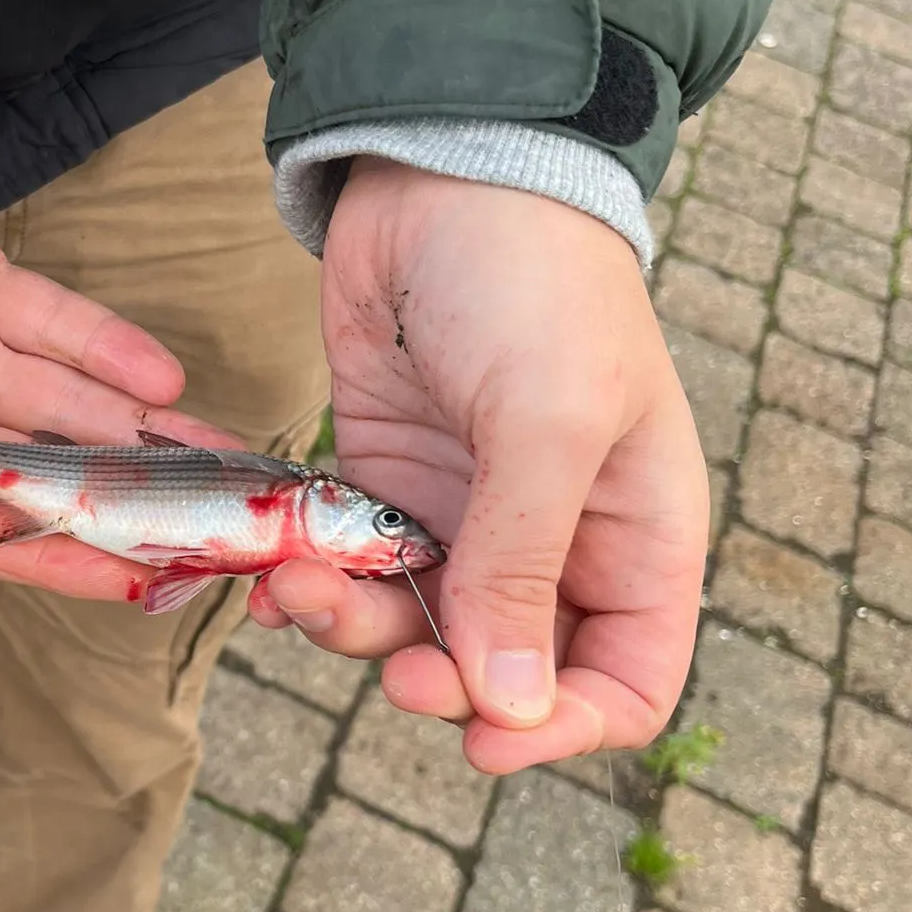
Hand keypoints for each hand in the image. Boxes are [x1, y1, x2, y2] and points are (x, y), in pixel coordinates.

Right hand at [0, 54, 230, 596]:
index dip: (55, 562)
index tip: (138, 583)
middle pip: (33, 483)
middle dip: (119, 508)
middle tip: (211, 531)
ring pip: (59, 411)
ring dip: (137, 439)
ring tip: (219, 462)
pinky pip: (53, 327)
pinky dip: (107, 351)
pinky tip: (164, 381)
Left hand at [249, 159, 708, 773]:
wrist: (440, 176)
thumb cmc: (532, 286)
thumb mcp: (547, 421)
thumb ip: (524, 564)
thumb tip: (508, 702)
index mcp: (634, 537)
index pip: (625, 680)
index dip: (562, 727)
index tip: (481, 736)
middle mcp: (552, 542)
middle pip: (502, 671)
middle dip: (437, 683)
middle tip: (387, 670)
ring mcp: (462, 518)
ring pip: (410, 627)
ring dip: (353, 629)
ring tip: (298, 591)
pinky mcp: (383, 487)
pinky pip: (352, 571)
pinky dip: (314, 585)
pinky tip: (277, 576)